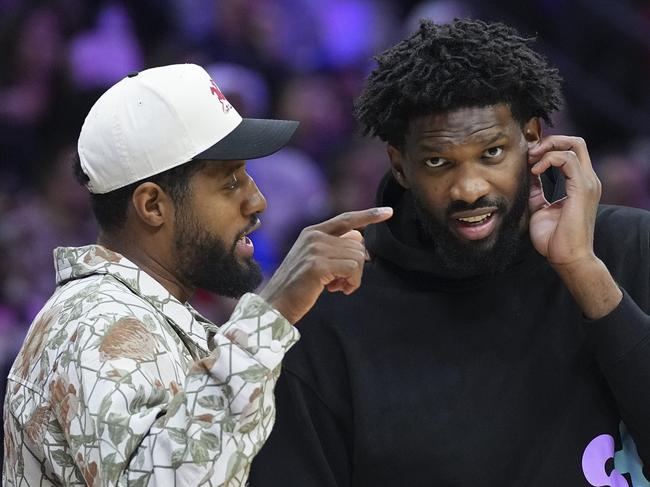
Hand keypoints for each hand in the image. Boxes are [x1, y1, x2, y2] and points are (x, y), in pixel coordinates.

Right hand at [259, 207, 392, 323]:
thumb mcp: (315, 260)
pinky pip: (353, 269)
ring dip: (354, 277)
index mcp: (312, 232)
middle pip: (358, 245)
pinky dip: (352, 283)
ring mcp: (316, 249)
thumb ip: (334, 248)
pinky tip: (338, 290)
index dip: (369, 215)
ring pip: (358, 257)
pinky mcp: (318, 265)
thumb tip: (360, 241)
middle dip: (356, 267)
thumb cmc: (298, 286)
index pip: (347, 219)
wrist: (276, 304)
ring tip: (338, 287)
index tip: (388, 212)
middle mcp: (314, 236)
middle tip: (340, 282)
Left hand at [527, 136, 601, 269]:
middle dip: (550, 141)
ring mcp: (587, 182)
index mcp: (578, 184)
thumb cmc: (553, 237)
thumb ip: (536, 189)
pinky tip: (535, 171)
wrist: (566, 257)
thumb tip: (525, 173)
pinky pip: (568, 159)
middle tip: (530, 152)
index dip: (547, 149)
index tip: (527, 158)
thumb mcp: (539, 206)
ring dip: (547, 148)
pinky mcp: (582, 188)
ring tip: (531, 160)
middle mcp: (587, 180)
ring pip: (573, 145)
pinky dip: (549, 159)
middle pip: (575, 142)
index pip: (568, 152)